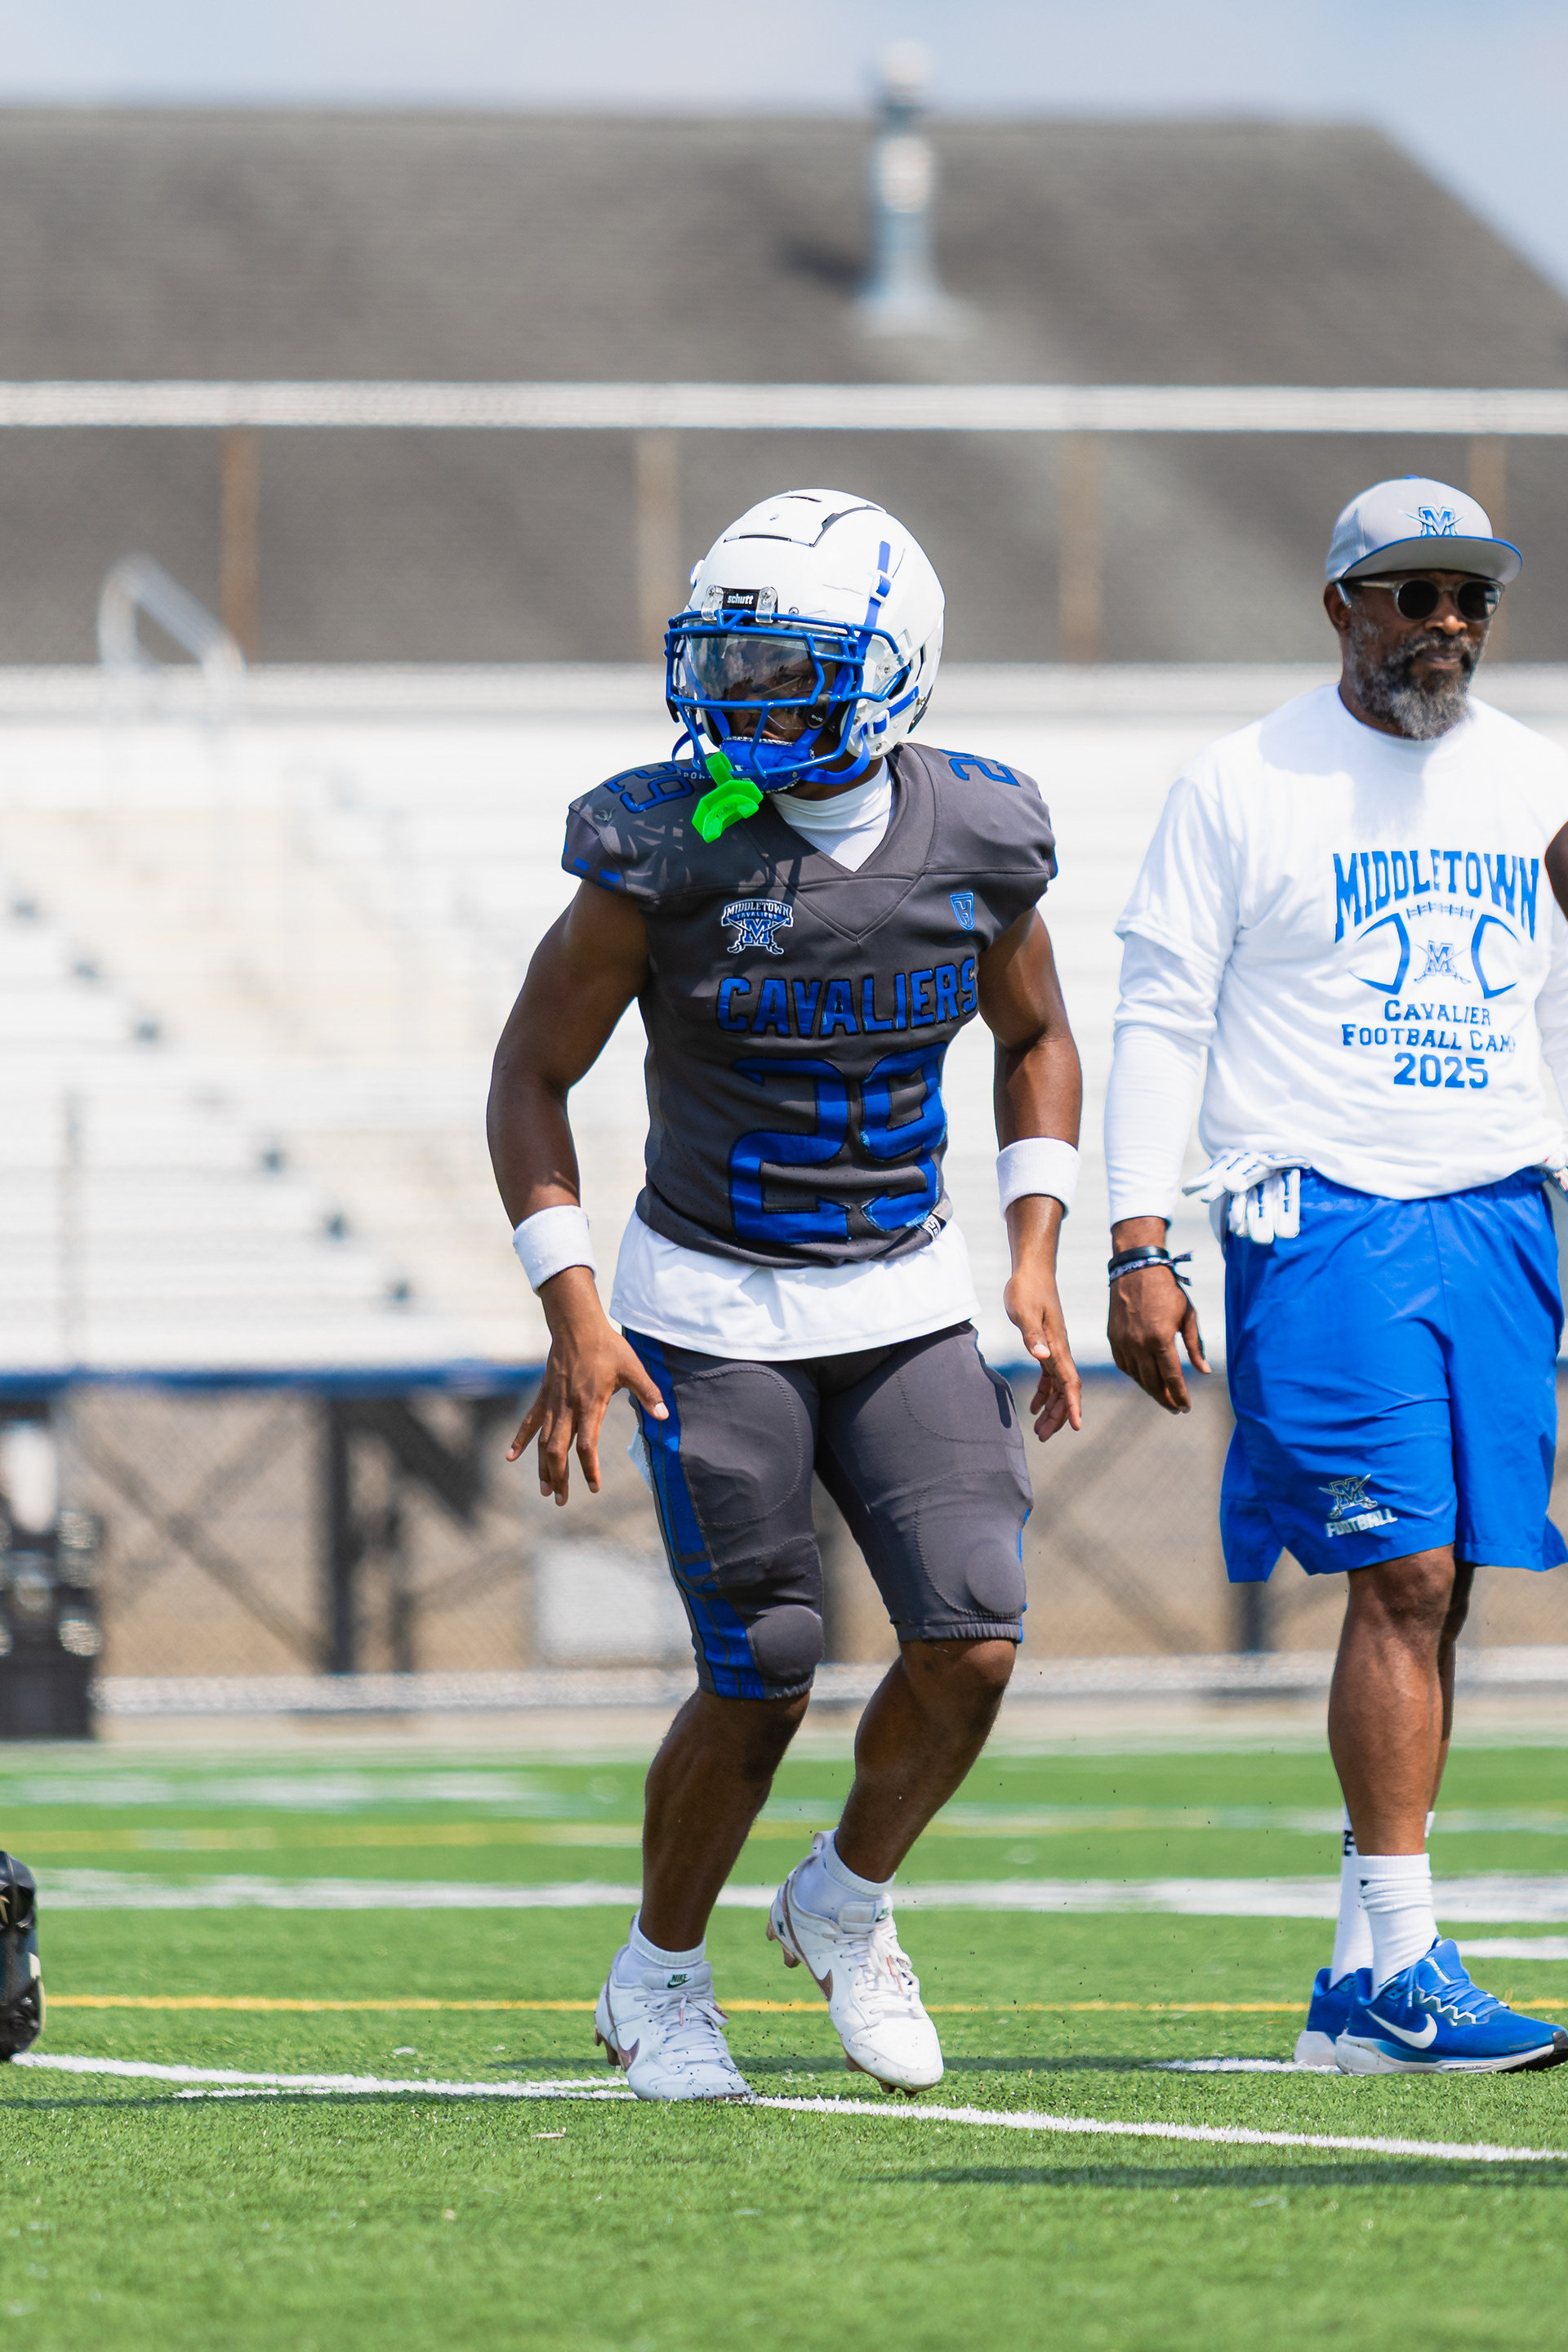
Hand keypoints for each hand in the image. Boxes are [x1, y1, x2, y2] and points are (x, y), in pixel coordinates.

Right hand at [507, 1267, 667, 1503]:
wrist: (577, 1325)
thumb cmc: (608, 1347)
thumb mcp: (633, 1368)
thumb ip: (648, 1393)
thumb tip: (665, 1416)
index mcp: (590, 1404)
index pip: (586, 1445)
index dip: (589, 1468)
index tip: (594, 1486)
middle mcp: (567, 1408)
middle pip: (558, 1450)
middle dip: (559, 1477)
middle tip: (561, 1500)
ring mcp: (552, 1402)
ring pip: (543, 1442)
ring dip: (543, 1467)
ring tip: (544, 1490)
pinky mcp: (544, 1396)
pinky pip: (530, 1422)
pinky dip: (520, 1440)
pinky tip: (510, 1457)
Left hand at [1004, 1258, 1082, 1442]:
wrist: (1032, 1270)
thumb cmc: (1027, 1289)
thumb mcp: (1025, 1311)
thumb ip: (1032, 1334)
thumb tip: (1041, 1357)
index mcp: (1057, 1345)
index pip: (1070, 1381)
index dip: (1073, 1405)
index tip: (1075, 1426)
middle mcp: (1059, 1350)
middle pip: (1065, 1391)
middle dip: (1058, 1415)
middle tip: (1042, 1437)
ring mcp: (1053, 1349)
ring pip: (1058, 1387)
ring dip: (1051, 1409)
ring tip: (1039, 1431)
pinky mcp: (1045, 1345)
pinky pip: (1048, 1377)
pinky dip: (1043, 1394)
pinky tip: (1032, 1407)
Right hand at [1108, 1259, 1208, 1413]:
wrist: (1136, 1269)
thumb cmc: (1167, 1290)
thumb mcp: (1188, 1316)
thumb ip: (1195, 1346)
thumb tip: (1203, 1371)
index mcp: (1160, 1338)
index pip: (1171, 1377)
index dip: (1179, 1395)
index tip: (1186, 1407)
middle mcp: (1139, 1343)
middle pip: (1152, 1383)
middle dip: (1166, 1399)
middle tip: (1176, 1408)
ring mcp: (1123, 1342)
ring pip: (1137, 1377)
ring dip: (1151, 1390)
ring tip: (1163, 1396)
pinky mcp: (1113, 1338)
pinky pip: (1124, 1365)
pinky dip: (1135, 1376)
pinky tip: (1145, 1379)